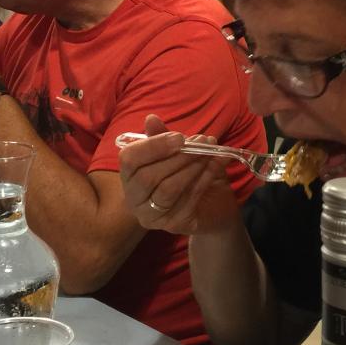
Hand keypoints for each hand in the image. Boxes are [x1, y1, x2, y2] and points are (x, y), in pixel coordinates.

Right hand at [118, 115, 241, 235]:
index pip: (129, 160)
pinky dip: (204, 179)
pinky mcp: (173, 226)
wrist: (212, 206)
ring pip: (168, 189)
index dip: (153, 146)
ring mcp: (152, 216)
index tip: (179, 137)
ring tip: (210, 152)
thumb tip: (151, 119)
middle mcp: (134, 199)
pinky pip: (188, 200)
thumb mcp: (176, 152)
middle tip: (202, 142)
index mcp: (129, 176)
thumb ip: (162, 137)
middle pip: (148, 177)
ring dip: (192, 167)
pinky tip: (216, 166)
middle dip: (178, 157)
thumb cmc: (187, 174)